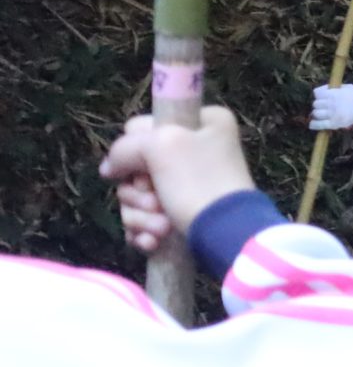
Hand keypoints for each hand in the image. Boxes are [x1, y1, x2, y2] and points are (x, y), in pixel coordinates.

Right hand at [98, 107, 254, 254]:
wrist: (228, 236)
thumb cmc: (198, 183)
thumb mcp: (161, 146)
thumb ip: (126, 147)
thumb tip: (109, 168)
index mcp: (203, 123)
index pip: (141, 128)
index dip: (134, 151)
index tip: (144, 170)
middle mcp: (199, 150)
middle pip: (137, 167)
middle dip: (138, 193)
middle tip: (155, 202)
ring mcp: (190, 185)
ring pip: (138, 197)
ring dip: (142, 216)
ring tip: (162, 228)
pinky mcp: (183, 215)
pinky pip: (146, 220)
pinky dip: (146, 232)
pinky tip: (154, 242)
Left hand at [310, 84, 352, 131]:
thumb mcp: (345, 87)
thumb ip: (334, 89)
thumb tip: (322, 92)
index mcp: (333, 94)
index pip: (317, 93)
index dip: (319, 95)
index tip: (322, 96)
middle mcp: (331, 103)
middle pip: (315, 104)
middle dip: (319, 105)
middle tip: (323, 106)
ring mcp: (332, 114)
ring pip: (316, 113)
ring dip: (317, 114)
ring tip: (322, 114)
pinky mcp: (334, 124)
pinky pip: (320, 125)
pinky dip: (315, 125)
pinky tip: (312, 125)